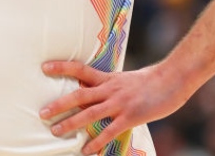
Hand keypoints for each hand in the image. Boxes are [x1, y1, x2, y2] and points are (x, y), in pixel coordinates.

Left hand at [39, 61, 182, 154]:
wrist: (172, 80)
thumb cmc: (149, 81)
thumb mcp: (124, 79)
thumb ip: (108, 85)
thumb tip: (93, 90)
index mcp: (108, 78)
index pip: (80, 69)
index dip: (62, 67)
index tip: (44, 67)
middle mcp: (110, 89)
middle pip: (79, 95)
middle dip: (59, 104)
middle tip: (42, 112)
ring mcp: (119, 103)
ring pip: (90, 113)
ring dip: (71, 123)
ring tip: (56, 131)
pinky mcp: (130, 117)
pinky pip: (109, 131)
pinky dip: (97, 142)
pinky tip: (86, 151)